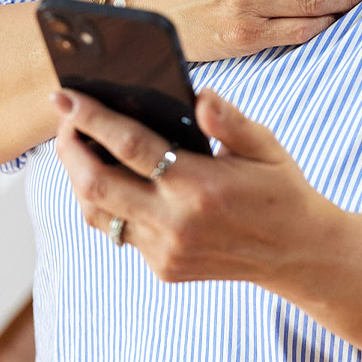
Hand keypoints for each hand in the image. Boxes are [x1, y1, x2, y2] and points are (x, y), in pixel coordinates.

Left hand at [51, 88, 341, 289]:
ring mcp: (165, 250)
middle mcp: (175, 223)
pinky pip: (117, 230)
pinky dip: (103, 200)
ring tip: (77, 142)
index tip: (66, 95)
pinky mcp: (162, 267)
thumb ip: (229, 120)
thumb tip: (198, 95)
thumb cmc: (280, 189)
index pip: (130, 146)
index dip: (92, 118)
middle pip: (95, 185)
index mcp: (199, 186)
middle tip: (63, 116)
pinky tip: (107, 175)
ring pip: (97, 213)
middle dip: (69, 147)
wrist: (297, 252)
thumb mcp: (265, 145)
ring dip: (78, 177)